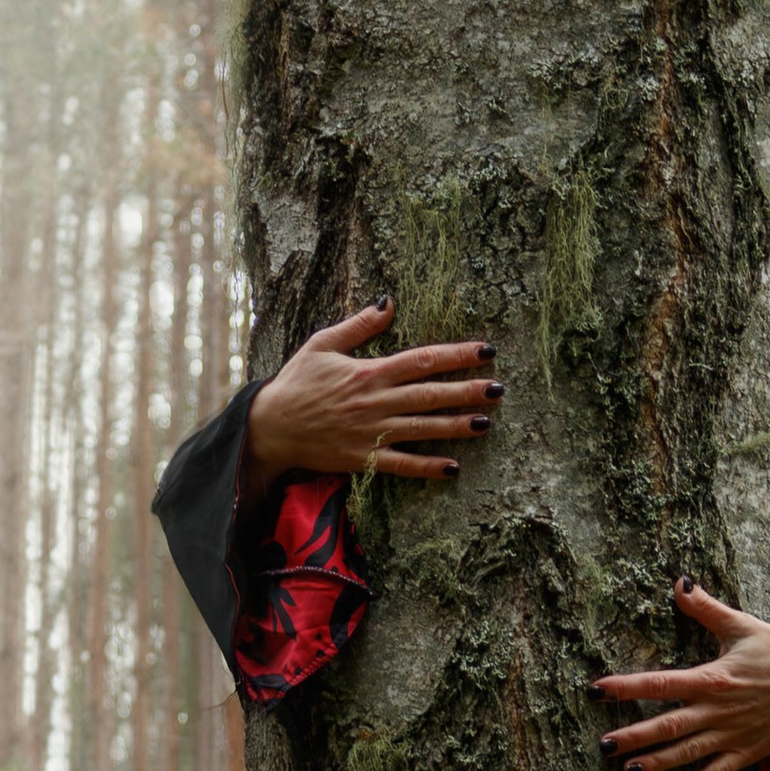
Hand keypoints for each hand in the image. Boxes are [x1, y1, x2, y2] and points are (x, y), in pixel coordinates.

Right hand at [242, 301, 497, 504]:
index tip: (486, 350)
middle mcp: (376, 402)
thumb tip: (389, 302)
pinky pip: (401, 464)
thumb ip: (359, 325)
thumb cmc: (296, 382)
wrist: (270, 426)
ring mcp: (371, 432)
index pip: (422, 360)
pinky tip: (453, 468)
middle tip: (500, 388)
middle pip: (430, 394)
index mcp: (370, 372)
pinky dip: (427, 467)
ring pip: (422, 428)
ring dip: (456, 427)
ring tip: (487, 423)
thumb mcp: (323, 344)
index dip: (456, 354)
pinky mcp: (363, 458)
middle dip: (467, 390)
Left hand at [594, 578, 769, 770]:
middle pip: (667, 725)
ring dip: (656, 764)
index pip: (659, 683)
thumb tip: (679, 583)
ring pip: (686, 752)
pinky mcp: (747, 752)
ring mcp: (731, 734)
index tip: (596, 690)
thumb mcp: (742, 626)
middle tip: (603, 745)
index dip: (625, 688)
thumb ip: (706, 609)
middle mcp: (717, 710)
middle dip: (633, 736)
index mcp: (712, 678)